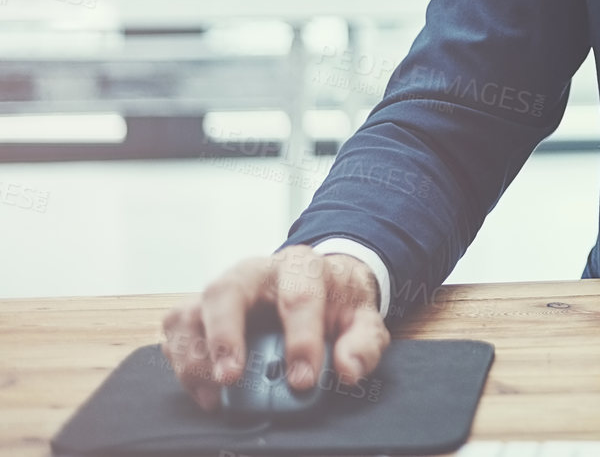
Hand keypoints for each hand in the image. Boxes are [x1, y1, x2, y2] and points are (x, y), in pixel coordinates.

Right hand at [160, 245, 389, 411]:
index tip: (303, 380)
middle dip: (225, 336)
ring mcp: (223, 290)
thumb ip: (362, 343)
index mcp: (302, 267)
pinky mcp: (201, 310)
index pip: (299, 297)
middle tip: (231, 378)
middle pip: (226, 290)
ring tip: (214, 394)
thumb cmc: (335, 301)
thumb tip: (347, 369)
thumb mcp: (362, 318)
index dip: (301, 340)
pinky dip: (181, 362)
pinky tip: (204, 390)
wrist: (316, 283)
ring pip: (191, 311)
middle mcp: (255, 272)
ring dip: (195, 357)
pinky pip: (176, 331)